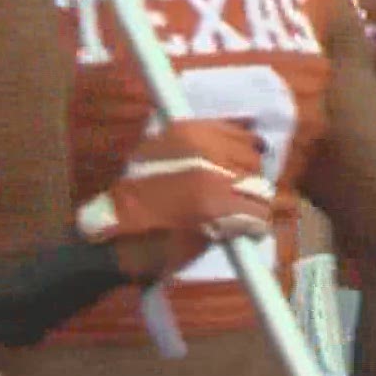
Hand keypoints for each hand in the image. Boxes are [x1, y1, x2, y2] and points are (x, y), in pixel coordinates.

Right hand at [75, 119, 274, 282]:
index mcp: (189, 132)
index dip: (248, 154)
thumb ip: (201, 147)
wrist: (114, 242)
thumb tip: (249, 140)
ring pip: (261, 189)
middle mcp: (204, 149)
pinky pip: (258, 216)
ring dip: (254, 206)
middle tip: (235, 200)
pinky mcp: (220, 210)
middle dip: (249, 182)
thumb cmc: (139, 203)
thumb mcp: (164, 158)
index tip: (244, 169)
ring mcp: (214, 178)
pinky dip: (255, 227)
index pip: (243, 135)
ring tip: (238, 218)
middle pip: (254, 162)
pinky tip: (242, 233)